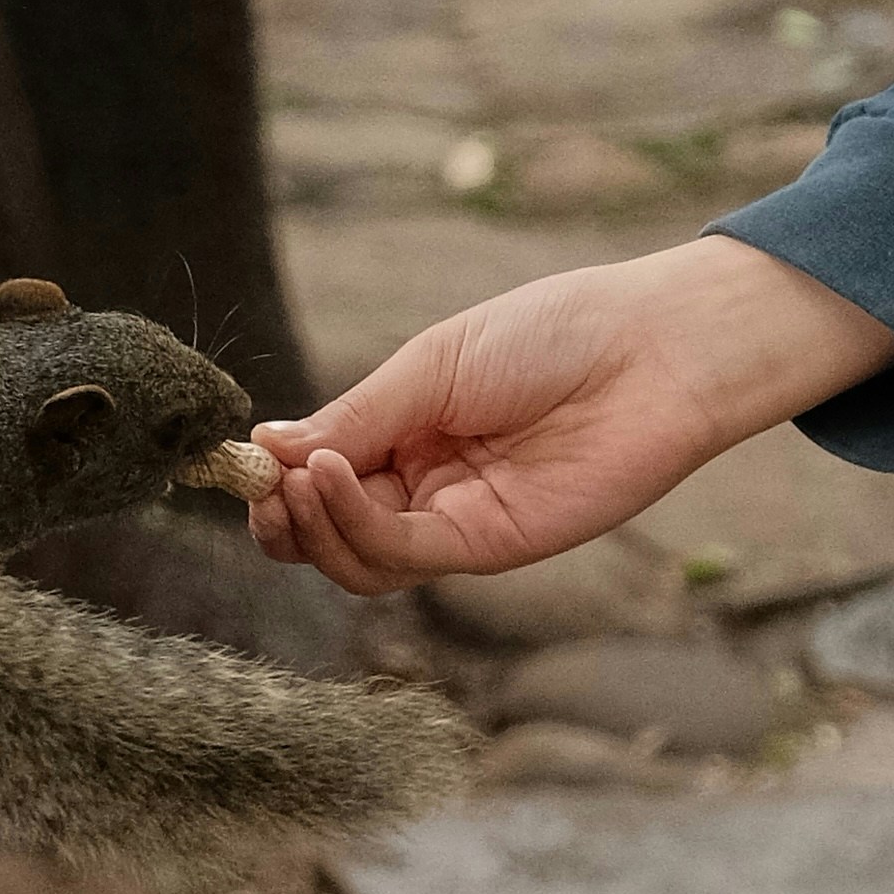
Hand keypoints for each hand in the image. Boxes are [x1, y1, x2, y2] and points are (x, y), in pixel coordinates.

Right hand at [246, 237, 893, 595]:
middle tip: (259, 487)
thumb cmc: (552, 335)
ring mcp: (454, 521)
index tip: (241, 459)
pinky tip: (326, 481)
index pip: (318, 476)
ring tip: (292, 480)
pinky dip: (350, 526)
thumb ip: (353, 419)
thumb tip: (266, 450)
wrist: (652, 351)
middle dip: (280, 516)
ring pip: (353, 558)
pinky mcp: (488, 548)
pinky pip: (398, 556)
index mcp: (405, 432)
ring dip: (308, 526)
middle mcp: (423, 486)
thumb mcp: (429, 366)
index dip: (273, 477)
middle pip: (326, 530)